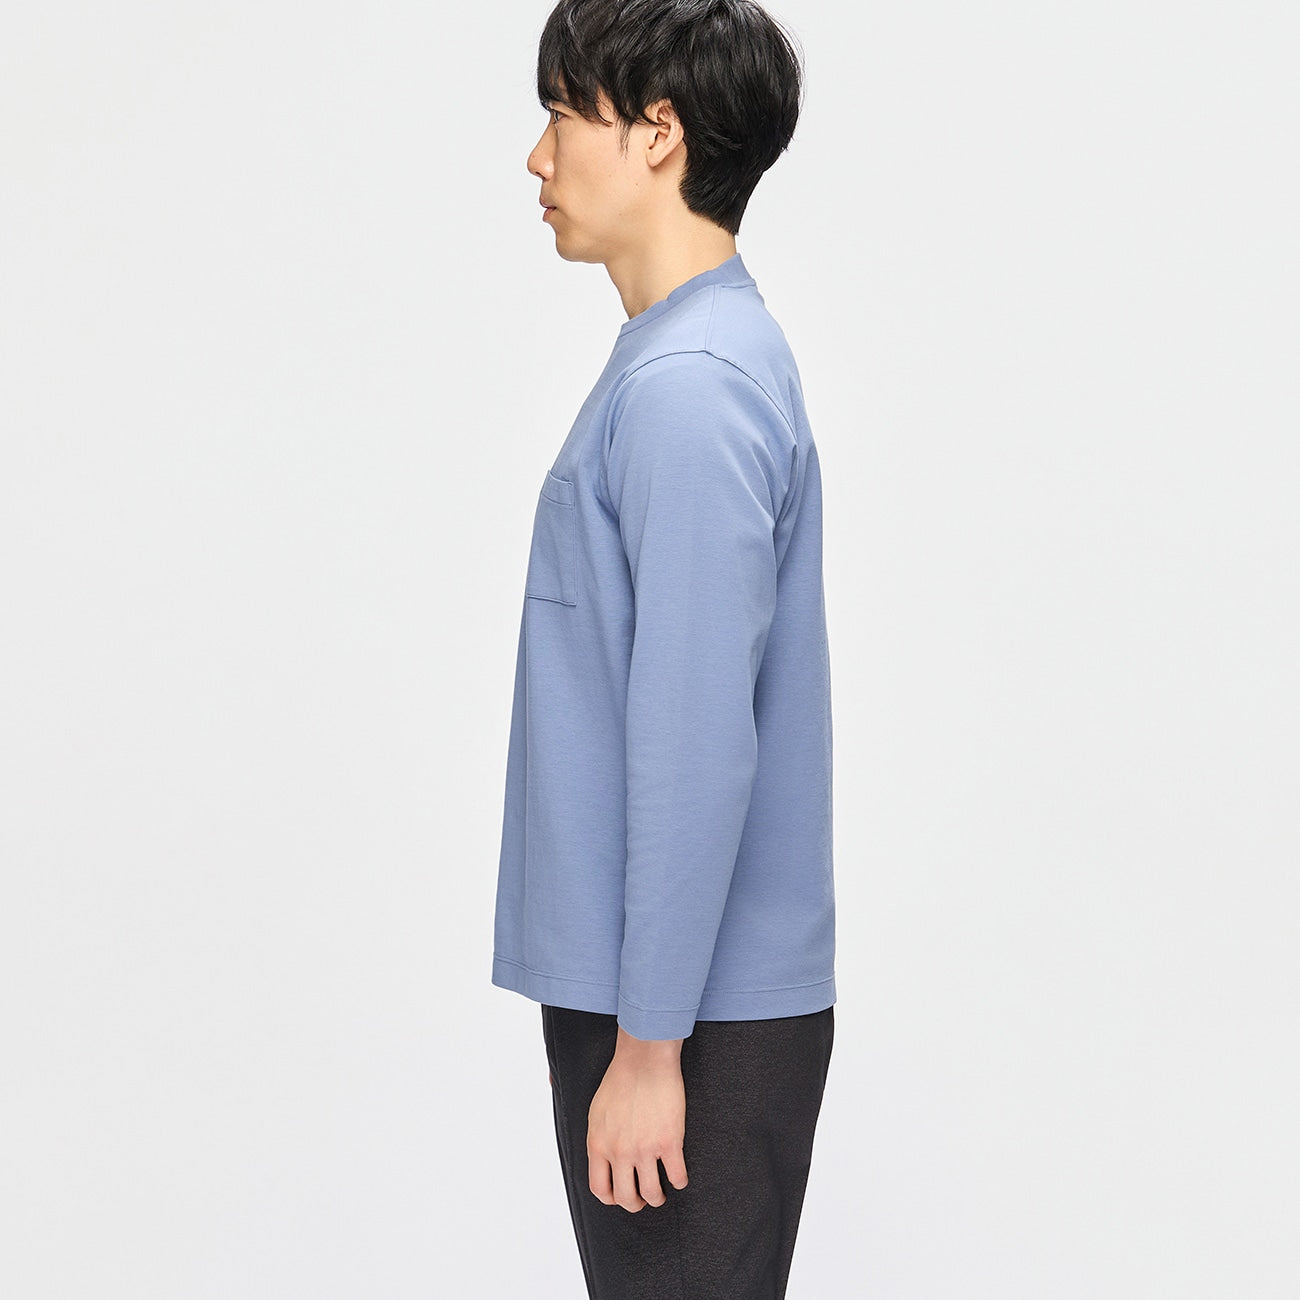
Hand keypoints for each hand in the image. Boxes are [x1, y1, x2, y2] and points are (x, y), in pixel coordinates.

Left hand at [587, 1027, 689, 1211]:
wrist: (644, 1058)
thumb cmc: (621, 1078)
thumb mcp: (595, 1109)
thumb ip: (594, 1132)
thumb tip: (574, 1121)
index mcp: (598, 1144)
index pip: (600, 1189)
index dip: (611, 1199)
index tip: (619, 1196)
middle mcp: (619, 1151)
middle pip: (626, 1198)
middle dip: (635, 1204)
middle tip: (642, 1199)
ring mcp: (645, 1148)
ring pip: (652, 1193)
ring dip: (658, 1198)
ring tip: (661, 1193)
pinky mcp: (669, 1141)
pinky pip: (677, 1176)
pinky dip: (679, 1181)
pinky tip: (679, 1176)